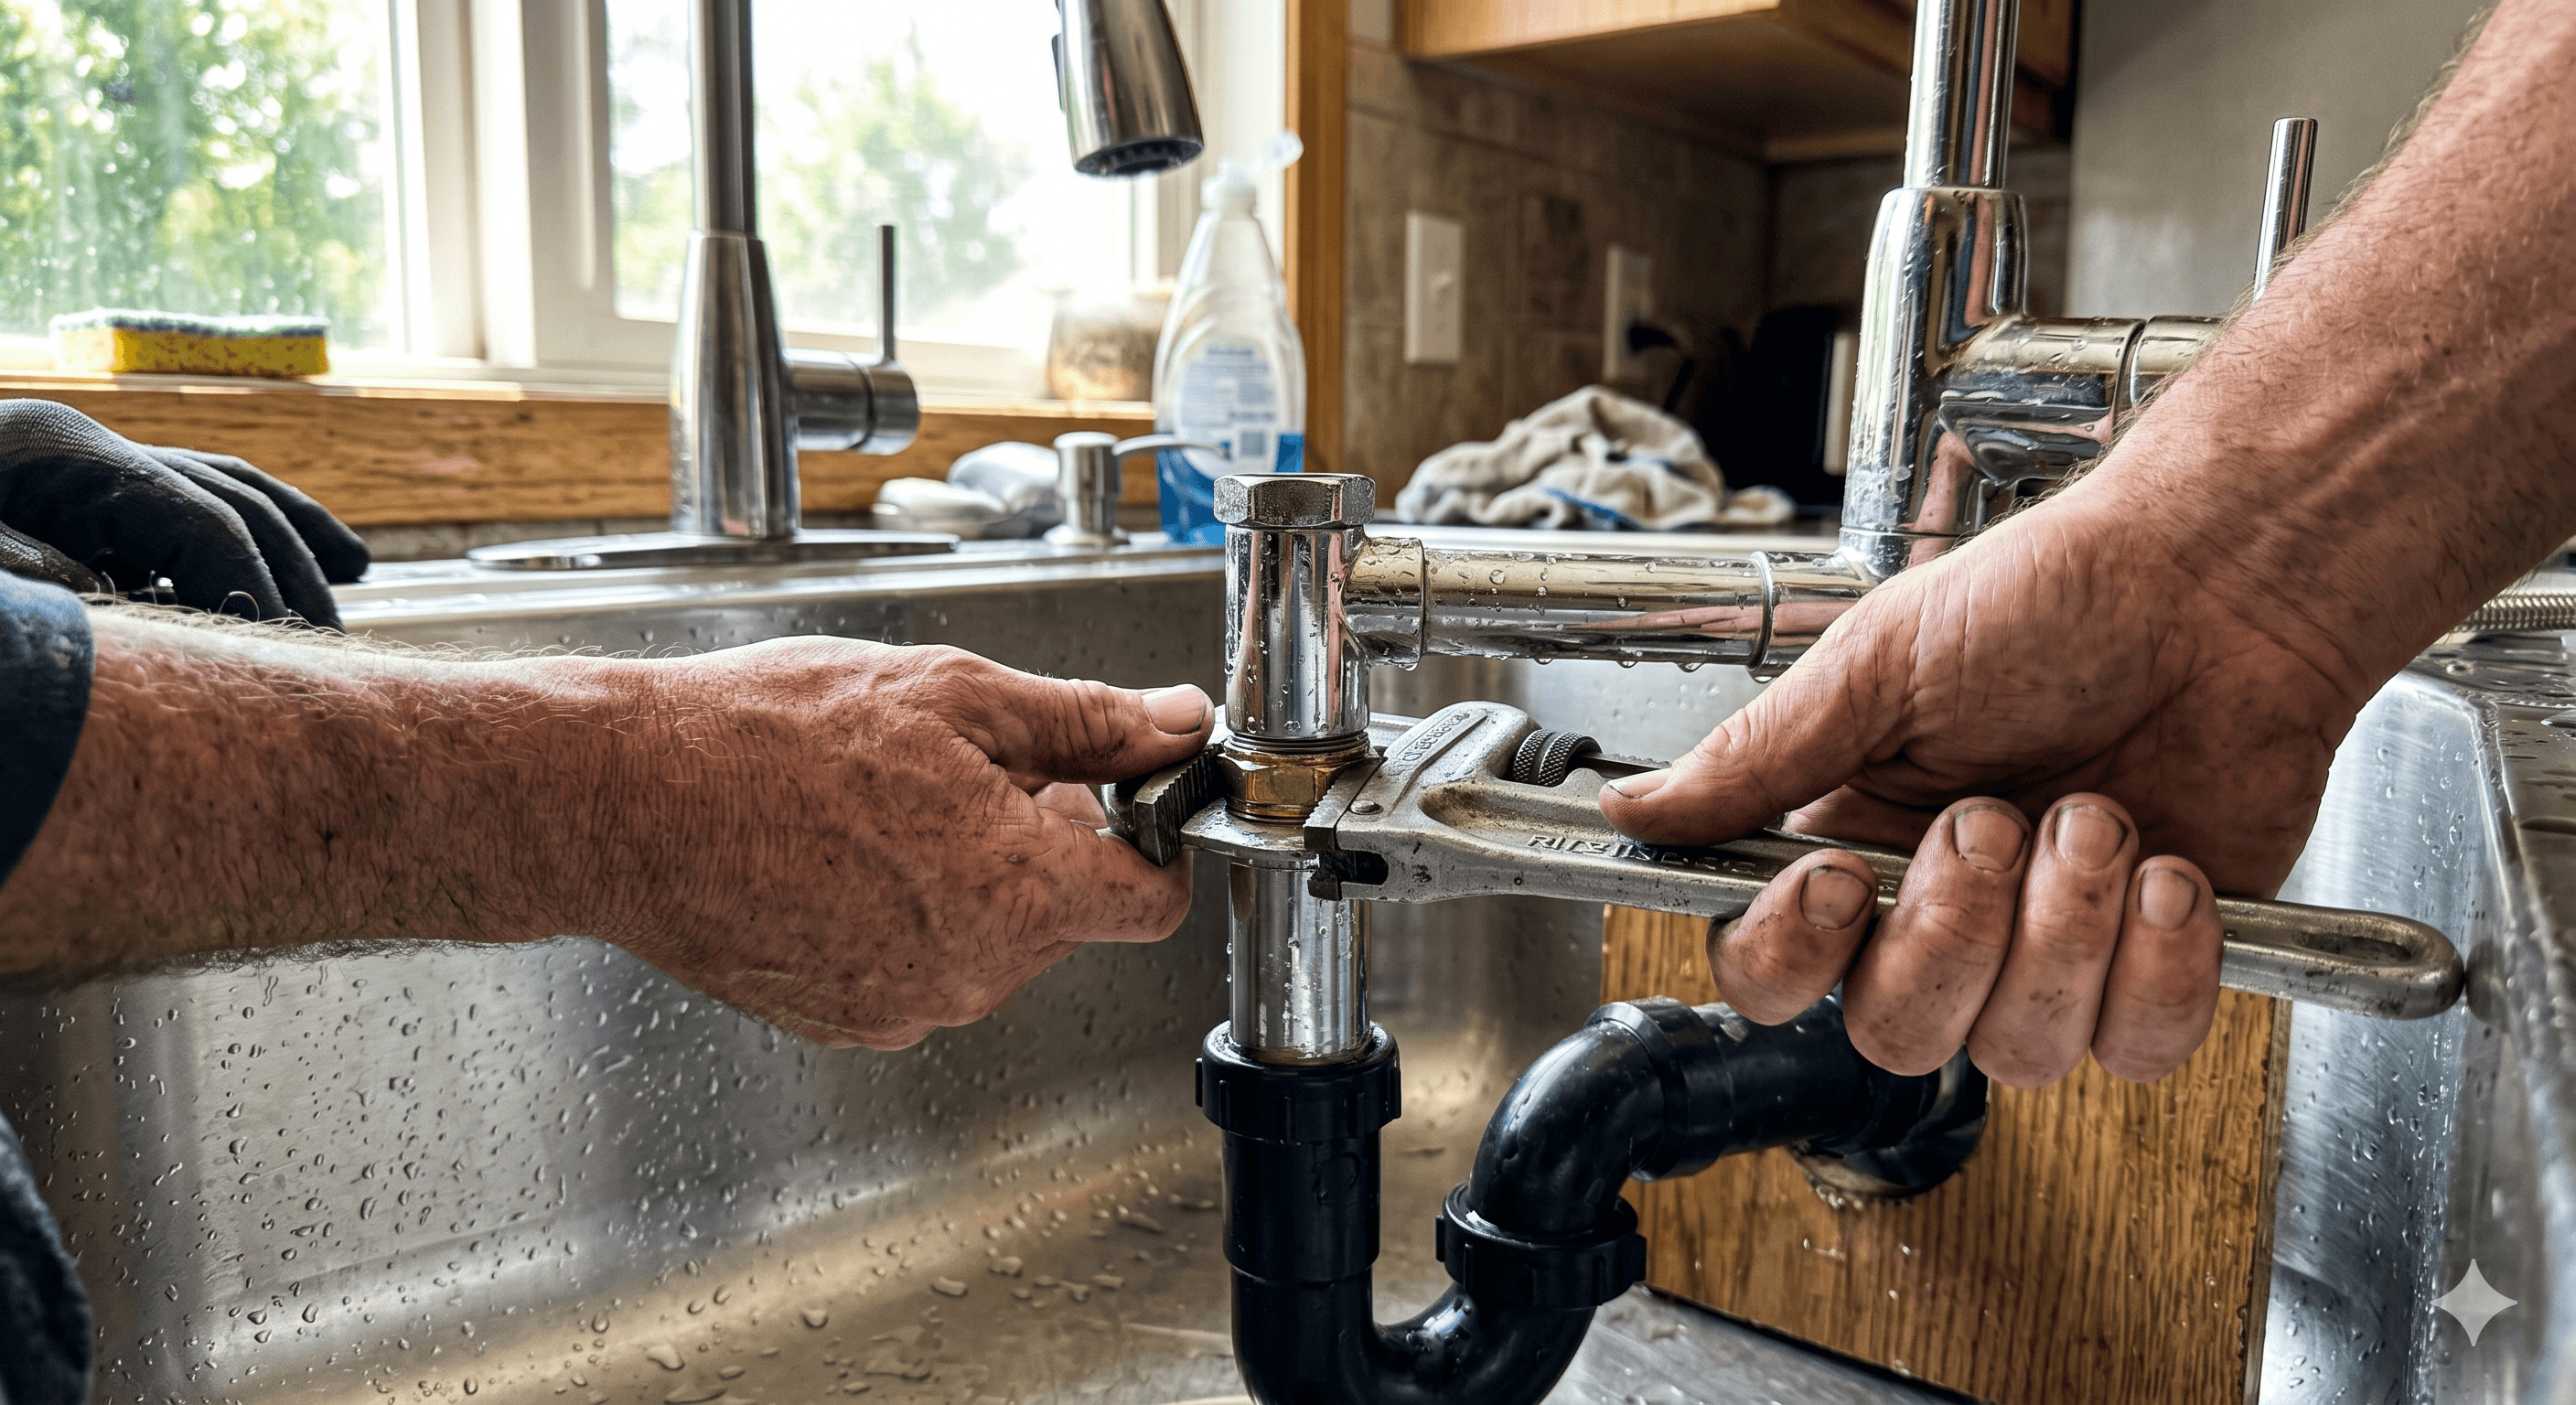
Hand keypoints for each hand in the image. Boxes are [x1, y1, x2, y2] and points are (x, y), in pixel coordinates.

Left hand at [0, 399, 367, 625]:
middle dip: (292, 569)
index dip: (257, 586)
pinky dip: (232, 539)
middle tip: (332, 641)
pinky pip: (176, 509)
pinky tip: (263, 572)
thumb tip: (152, 617)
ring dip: (287, 537)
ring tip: (353, 574)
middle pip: (230, 500)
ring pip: (218, 490)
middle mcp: (90, 445)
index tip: (285, 650)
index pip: (204, 521)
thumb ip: (49, 581)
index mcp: (66, 453)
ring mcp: (86, 461)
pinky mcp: (74, 490)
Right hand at [570, 639, 1214, 1050]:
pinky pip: (924, 967)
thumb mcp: (954, 694)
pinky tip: (844, 855)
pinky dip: (909, 914)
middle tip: (964, 769)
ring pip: (995, 941)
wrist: (623, 801)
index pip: (1156, 903)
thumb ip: (1088, 721)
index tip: (1123, 793)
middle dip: (1043, 840)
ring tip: (885, 807)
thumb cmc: (767, 737)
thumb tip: (1177, 724)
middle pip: (1069, 914)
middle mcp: (973, 972)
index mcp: (1017, 890)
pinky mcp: (850, 1022)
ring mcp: (908, 1008)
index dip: (1153, 838)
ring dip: (972, 876)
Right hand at [1597, 498, 2371, 1085]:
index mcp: (1849, 844)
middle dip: (1954, 931)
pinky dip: (2162, 964)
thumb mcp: (1878, 664)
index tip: (1845, 878)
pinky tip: (2171, 870)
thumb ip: (1754, 758)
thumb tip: (1629, 810)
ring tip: (2101, 815)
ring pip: (2018, 1050)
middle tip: (1997, 818)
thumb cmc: (2057, 601)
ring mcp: (2047, 953)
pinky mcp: (2155, 971)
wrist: (2224, 585)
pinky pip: (2136, 1049)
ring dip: (2068, 927)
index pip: (1769, 973)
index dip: (1796, 951)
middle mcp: (1939, 915)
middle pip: (1893, 1032)